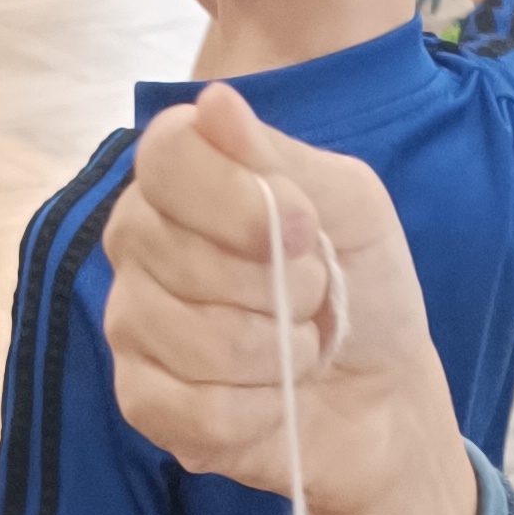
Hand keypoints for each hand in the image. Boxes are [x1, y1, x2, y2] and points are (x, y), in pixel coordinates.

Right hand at [103, 88, 480, 514]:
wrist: (381, 395)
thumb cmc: (360, 288)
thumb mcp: (351, 208)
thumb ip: (285, 159)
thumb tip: (215, 102)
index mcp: (181, 176)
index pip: (167, 156)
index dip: (238, 199)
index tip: (303, 229)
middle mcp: (139, 240)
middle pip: (177, 253)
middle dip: (277, 288)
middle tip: (313, 297)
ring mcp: (132, 322)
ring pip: (193, 339)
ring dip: (275, 353)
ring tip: (299, 349)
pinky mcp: (143, 403)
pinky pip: (195, 409)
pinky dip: (258, 411)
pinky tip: (273, 401)